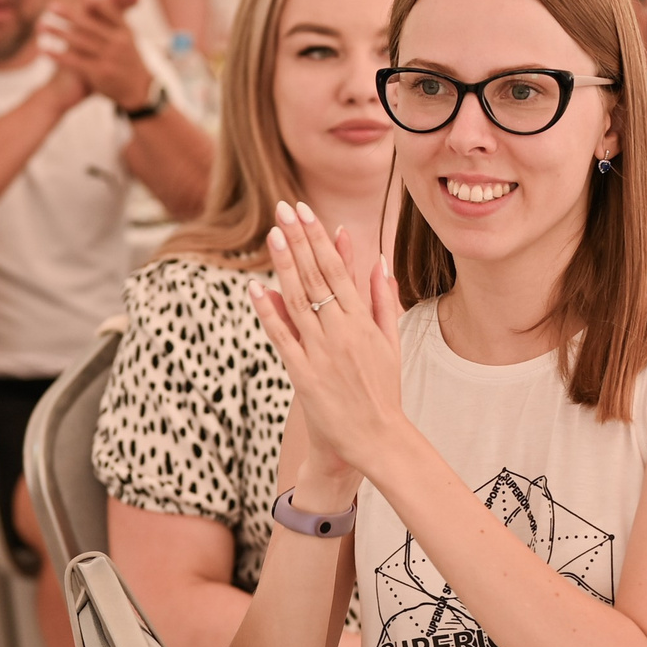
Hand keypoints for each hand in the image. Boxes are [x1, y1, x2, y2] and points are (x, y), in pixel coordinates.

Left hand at [51, 0, 152, 112]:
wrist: (139, 91)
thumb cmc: (128, 59)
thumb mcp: (127, 37)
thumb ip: (113, 16)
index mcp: (125, 31)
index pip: (111, 13)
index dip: (98, 3)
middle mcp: (118, 43)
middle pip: (90, 25)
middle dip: (69, 15)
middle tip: (51, 6)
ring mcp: (108, 59)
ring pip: (79, 42)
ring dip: (58, 32)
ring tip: (41, 24)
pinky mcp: (98, 73)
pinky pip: (74, 61)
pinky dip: (58, 55)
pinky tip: (45, 49)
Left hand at [247, 202, 406, 487]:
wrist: (377, 439)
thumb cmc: (383, 391)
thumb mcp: (390, 342)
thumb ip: (383, 300)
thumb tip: (381, 261)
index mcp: (363, 322)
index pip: (338, 269)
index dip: (319, 238)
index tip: (305, 211)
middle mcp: (342, 332)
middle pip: (317, 277)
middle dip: (300, 240)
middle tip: (283, 208)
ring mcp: (322, 352)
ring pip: (299, 300)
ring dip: (284, 265)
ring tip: (273, 234)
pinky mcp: (304, 375)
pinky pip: (283, 337)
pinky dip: (269, 311)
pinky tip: (256, 287)